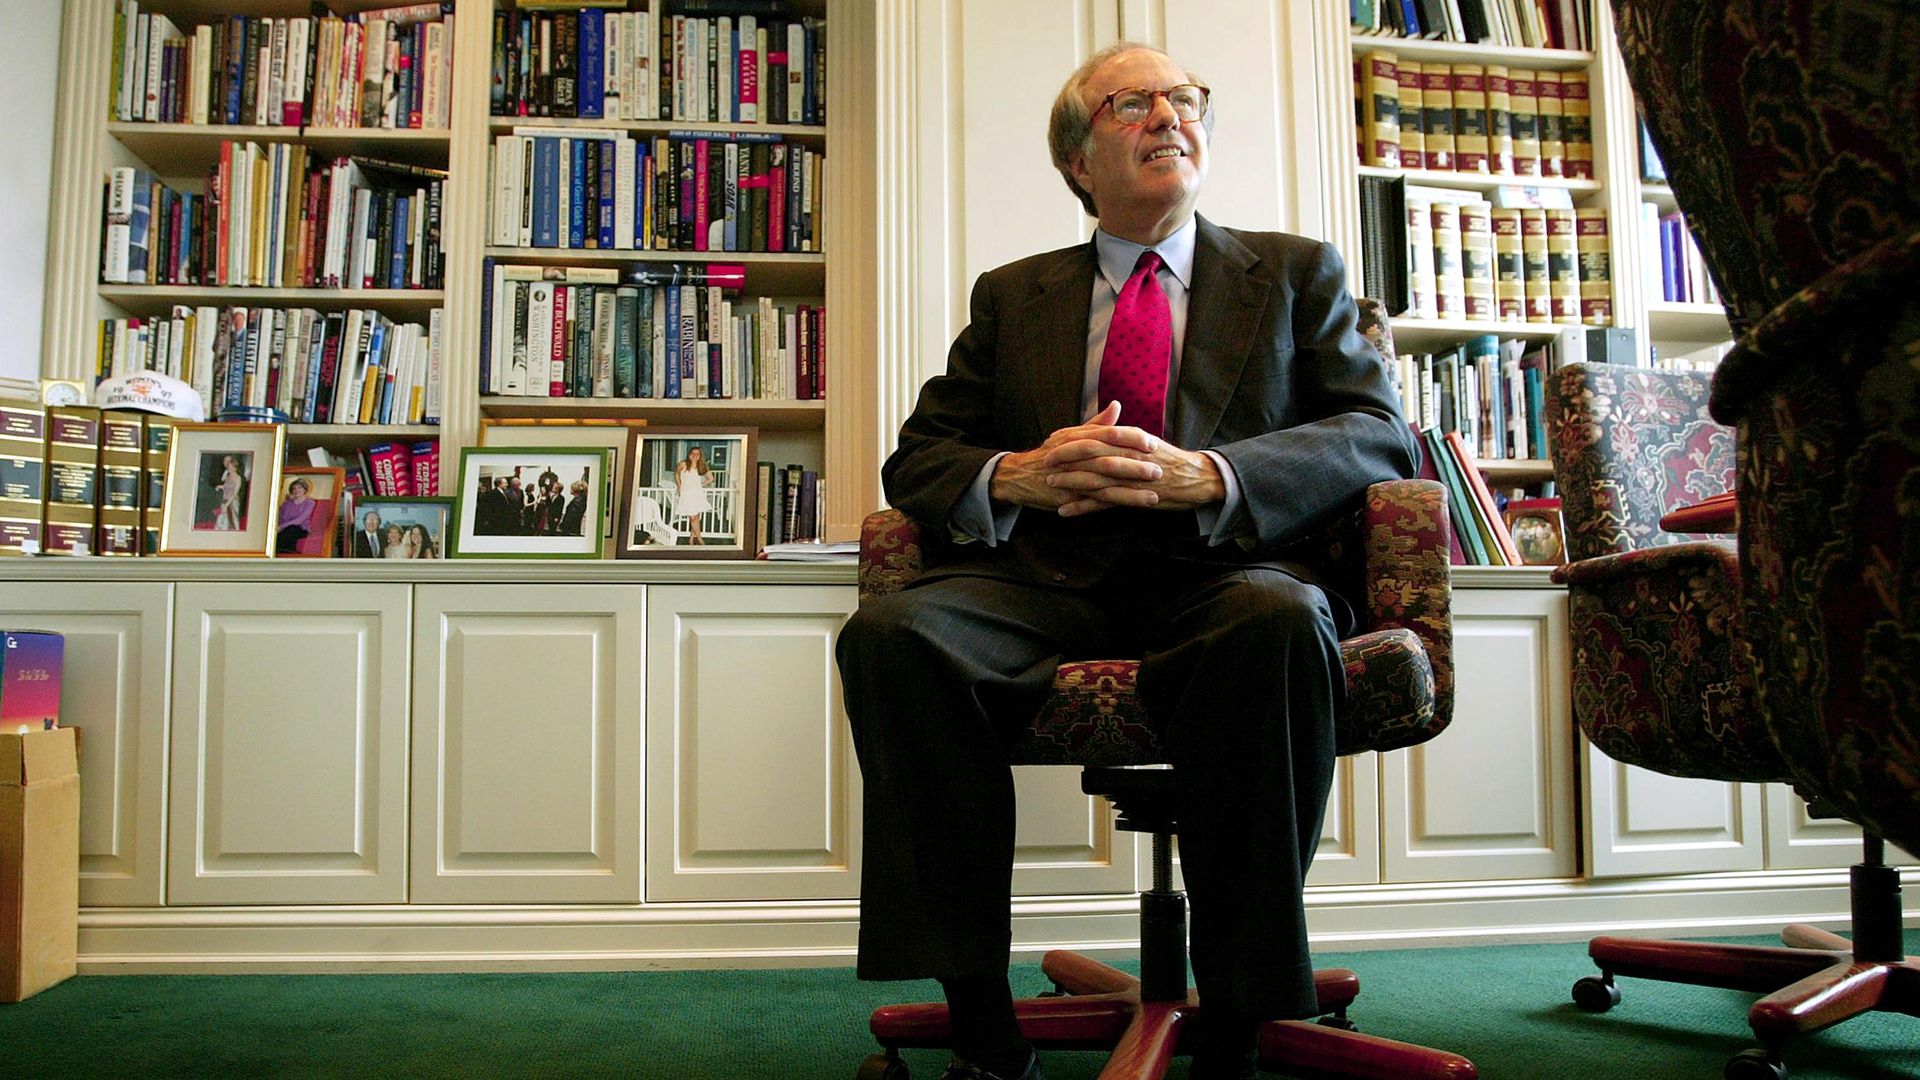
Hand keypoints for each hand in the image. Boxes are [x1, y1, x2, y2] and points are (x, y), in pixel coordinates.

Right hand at [990, 402, 1162, 513]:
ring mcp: (1071, 476)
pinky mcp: (1070, 496)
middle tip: (1160, 467)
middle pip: (1109, 456)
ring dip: (1131, 487)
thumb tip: (1116, 406)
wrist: (1019, 476)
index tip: (1153, 442)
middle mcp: (1074, 455)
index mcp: (1076, 436)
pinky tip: (1137, 505)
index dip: (1131, 438)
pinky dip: (1118, 502)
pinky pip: (1097, 500)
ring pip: (1105, 480)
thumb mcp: (1070, 435)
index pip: (1108, 433)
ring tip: (1154, 492)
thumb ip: (1096, 423)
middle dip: (1136, 464)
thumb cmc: (1048, 455)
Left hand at [1046, 404, 1225, 516]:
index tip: (1053, 438)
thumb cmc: (1172, 462)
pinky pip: (1103, 502)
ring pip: (1093, 476)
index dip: (1072, 435)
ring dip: (1069, 480)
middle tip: (1045, 458)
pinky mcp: (1133, 497)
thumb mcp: (1148, 442)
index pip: (1096, 433)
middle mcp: (1129, 454)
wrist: (1198, 479)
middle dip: (1064, 454)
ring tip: (1050, 483)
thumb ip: (1125, 436)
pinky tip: (1065, 510)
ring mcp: (1131, 477)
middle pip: (1090, 451)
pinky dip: (1082, 506)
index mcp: (1131, 438)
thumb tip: (1107, 428)